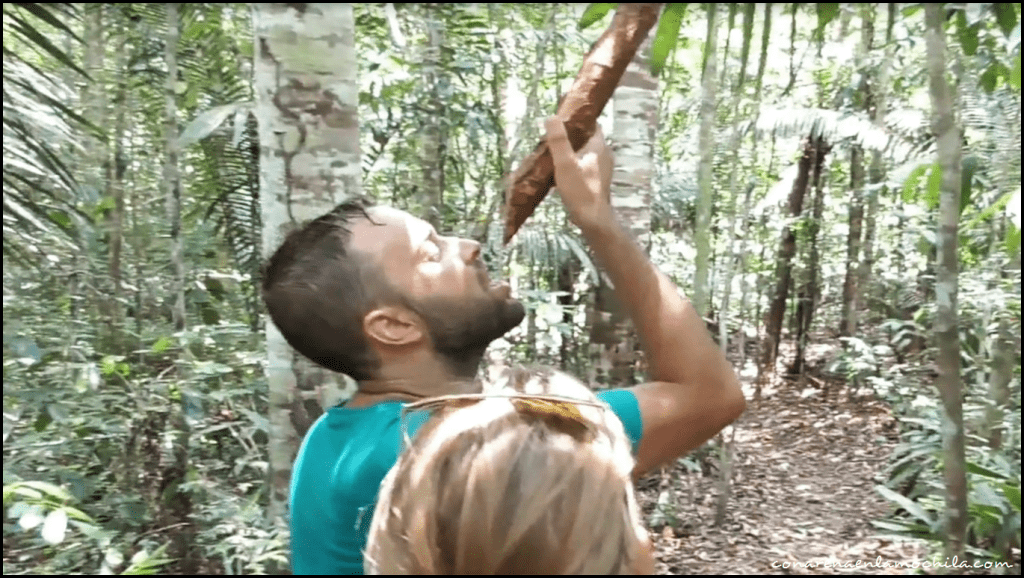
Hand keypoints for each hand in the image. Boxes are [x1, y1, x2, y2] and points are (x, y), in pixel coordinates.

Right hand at [545, 117, 614, 232]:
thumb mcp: (565, 163)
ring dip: (572, 152)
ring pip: (586, 153)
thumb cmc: (580, 190)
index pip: (591, 123)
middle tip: (553, 137)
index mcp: (599, 146)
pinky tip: (562, 172)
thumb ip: (558, 140)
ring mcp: (603, 168)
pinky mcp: (599, 180)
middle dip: (572, 136)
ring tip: (555, 154)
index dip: (578, 119)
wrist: (593, 219)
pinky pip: (585, 165)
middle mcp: (605, 154)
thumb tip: (551, 117)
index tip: (562, 119)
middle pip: (587, 138)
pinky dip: (575, 164)